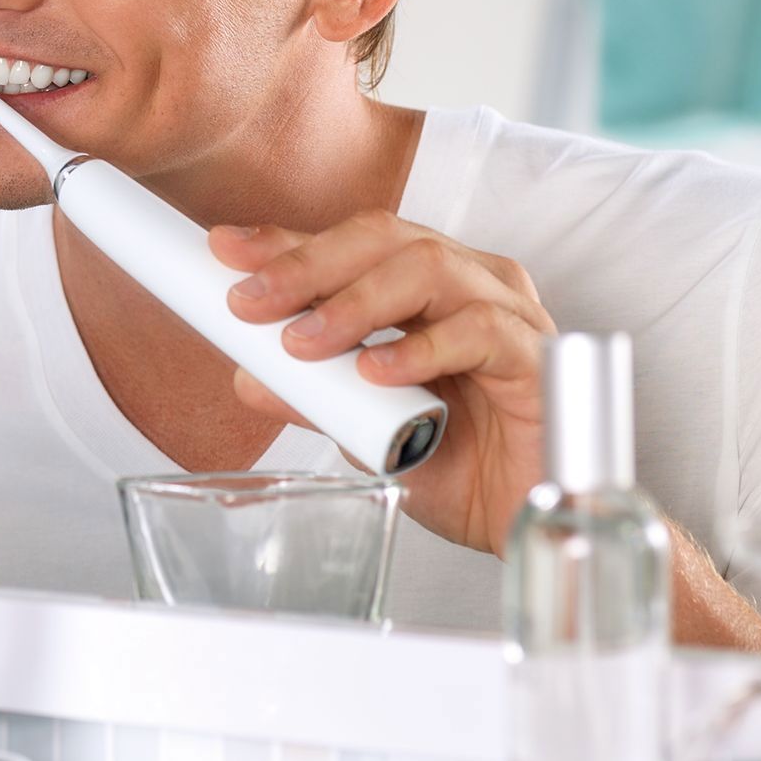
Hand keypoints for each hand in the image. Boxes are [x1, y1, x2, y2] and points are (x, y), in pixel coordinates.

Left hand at [208, 210, 553, 558]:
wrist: (524, 522)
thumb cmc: (460, 465)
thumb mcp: (367, 432)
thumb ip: (318, 398)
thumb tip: (248, 377)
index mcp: (423, 288)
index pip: (347, 245)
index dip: (284, 243)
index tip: (223, 252)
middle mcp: (467, 284)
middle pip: (383, 238)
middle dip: (306, 265)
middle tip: (249, 301)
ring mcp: (508, 314)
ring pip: (429, 267)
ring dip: (356, 302)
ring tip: (304, 342)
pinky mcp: (538, 358)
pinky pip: (481, 330)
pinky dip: (421, 348)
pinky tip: (378, 371)